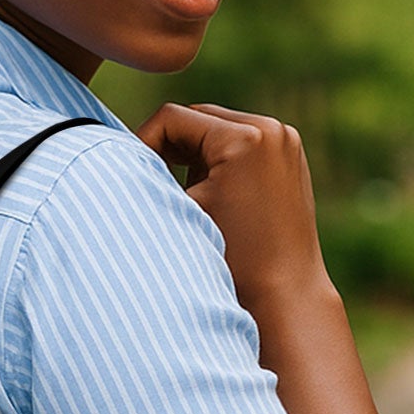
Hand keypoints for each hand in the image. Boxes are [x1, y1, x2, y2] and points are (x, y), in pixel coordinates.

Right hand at [133, 102, 332, 310]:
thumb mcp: (182, 212)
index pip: (170, 118)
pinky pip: (242, 141)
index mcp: (243, 139)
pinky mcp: (291, 153)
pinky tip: (214, 194)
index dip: (142, 142)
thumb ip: (153, 174)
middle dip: (170, 146)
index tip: (131, 174)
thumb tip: (121, 151)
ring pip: (217, 128)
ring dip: (195, 152)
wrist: (285, 295)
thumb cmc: (230, 263)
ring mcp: (286, 139)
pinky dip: (221, 159)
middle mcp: (270, 129)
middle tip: (154, 182)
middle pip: (196, 117)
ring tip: (187, 193)